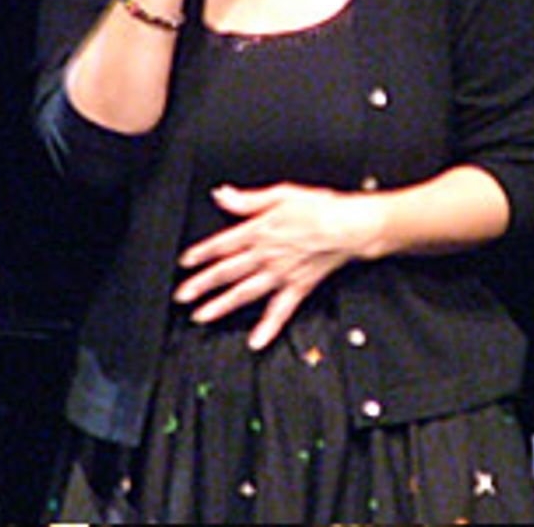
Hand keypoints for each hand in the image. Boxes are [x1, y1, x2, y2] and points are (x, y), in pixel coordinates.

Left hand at [173, 183, 380, 350]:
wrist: (350, 226)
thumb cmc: (321, 207)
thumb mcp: (282, 193)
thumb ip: (249, 200)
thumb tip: (223, 196)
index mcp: (260, 230)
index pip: (223, 244)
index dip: (201, 254)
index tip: (184, 263)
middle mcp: (267, 255)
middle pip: (228, 271)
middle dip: (202, 284)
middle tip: (183, 296)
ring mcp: (281, 274)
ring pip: (245, 292)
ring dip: (222, 305)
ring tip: (203, 317)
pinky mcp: (298, 288)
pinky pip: (281, 311)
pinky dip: (268, 328)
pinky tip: (256, 340)